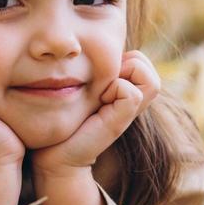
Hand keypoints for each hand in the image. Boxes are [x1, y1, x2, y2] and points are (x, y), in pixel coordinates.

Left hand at [31, 50, 159, 173]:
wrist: (53, 156)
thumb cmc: (62, 122)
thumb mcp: (80, 90)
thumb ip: (91, 74)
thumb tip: (90, 48)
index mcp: (123, 91)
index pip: (140, 60)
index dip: (122, 58)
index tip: (99, 75)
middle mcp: (131, 101)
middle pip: (147, 66)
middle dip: (126, 64)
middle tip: (102, 82)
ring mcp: (129, 112)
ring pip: (150, 80)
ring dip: (123, 77)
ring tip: (102, 91)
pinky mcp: (120, 122)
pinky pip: (131, 93)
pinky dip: (114, 89)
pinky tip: (98, 102)